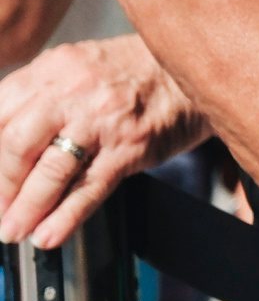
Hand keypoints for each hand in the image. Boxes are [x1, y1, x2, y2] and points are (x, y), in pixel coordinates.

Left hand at [0, 35, 209, 247]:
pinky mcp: (130, 147)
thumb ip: (41, 95)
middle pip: (14, 145)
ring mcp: (101, 120)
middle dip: (0, 186)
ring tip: (14, 230)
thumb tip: (6, 138)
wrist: (197, 67)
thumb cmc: (139, 70)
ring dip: (26, 208)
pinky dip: (66, 216)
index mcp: (52, 70)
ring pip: (49, 170)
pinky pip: (90, 186)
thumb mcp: (80, 66)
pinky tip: (50, 234)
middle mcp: (72, 92)